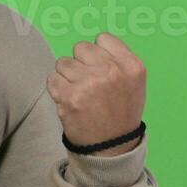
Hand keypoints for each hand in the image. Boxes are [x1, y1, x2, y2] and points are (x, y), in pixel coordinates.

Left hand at [45, 32, 146, 155]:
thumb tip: (93, 44)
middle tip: (88, 83)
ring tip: (79, 93)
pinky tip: (70, 101)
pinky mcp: (69, 97)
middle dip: (81, 63)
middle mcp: (111, 72)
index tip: (99, 68)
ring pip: (63, 62)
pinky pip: (52, 79)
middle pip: (80, 48)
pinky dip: (57, 89)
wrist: (111, 147)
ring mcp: (89, 84)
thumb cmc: (120, 112)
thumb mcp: (134, 83)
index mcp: (131, 66)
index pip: (103, 38)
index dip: (97, 53)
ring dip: (66, 76)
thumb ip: (117, 60)